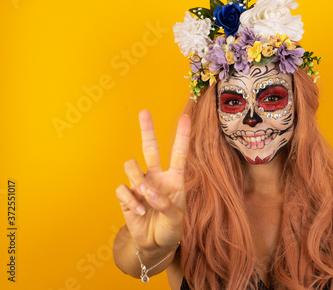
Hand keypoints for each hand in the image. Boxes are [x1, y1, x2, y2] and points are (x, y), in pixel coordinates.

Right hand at [115, 109, 190, 254]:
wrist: (155, 245)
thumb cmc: (171, 228)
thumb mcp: (176, 219)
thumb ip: (165, 204)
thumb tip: (147, 191)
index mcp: (174, 178)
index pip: (178, 154)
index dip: (182, 136)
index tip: (185, 117)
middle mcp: (156, 177)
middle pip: (150, 148)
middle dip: (147, 130)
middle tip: (144, 112)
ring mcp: (140, 185)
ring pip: (131, 166)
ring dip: (137, 180)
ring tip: (145, 196)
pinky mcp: (127, 196)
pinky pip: (122, 189)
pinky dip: (130, 200)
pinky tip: (139, 212)